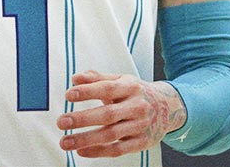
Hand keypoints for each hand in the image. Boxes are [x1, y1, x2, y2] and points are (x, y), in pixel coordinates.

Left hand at [56, 70, 185, 157]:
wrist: (167, 107)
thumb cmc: (136, 93)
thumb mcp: (120, 80)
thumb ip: (96, 79)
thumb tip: (75, 78)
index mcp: (131, 87)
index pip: (107, 89)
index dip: (87, 91)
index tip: (68, 95)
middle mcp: (137, 107)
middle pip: (108, 114)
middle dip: (83, 119)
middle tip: (61, 121)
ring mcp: (140, 126)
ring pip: (111, 135)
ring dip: (86, 139)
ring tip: (66, 142)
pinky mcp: (141, 142)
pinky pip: (118, 149)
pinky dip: (98, 152)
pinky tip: (82, 151)